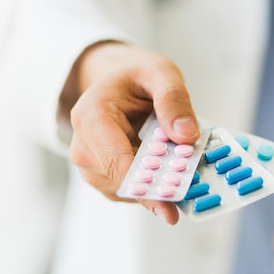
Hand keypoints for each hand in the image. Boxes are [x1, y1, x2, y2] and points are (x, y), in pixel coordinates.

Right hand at [67, 42, 199, 224]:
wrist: (120, 81)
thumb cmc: (136, 76)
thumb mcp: (160, 73)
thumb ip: (173, 100)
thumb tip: (185, 135)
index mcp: (91, 116)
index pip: (115, 161)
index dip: (144, 184)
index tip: (171, 200)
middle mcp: (84, 146)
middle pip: (121, 181)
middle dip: (157, 186)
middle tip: (189, 188)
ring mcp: (92, 165)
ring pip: (128, 191)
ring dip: (157, 187)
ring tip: (182, 172)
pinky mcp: (104, 177)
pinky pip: (131, 192)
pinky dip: (153, 187)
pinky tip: (170, 174)